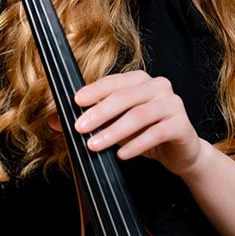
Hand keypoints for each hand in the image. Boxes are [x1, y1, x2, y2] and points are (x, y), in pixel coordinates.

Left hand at [73, 70, 203, 177]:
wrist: (181, 152)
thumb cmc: (145, 133)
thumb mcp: (114, 125)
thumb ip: (89, 120)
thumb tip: (53, 120)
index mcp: (140, 80)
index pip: (114, 82)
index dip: (94, 90)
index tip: (75, 102)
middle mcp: (158, 86)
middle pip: (125, 97)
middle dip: (99, 113)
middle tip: (79, 127)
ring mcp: (172, 104)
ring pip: (139, 115)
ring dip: (114, 131)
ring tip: (94, 145)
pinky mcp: (181, 124)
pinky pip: (156, 133)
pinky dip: (136, 144)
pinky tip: (121, 155)